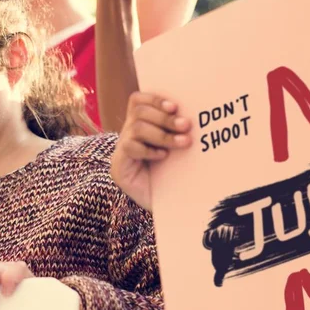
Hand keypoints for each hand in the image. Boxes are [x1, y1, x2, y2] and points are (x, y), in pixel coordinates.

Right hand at [111, 92, 191, 210]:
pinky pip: (130, 147)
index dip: (155, 99)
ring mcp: (121, 152)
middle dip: (164, 117)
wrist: (169, 210)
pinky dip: (149, 149)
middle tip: (186, 126)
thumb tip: (190, 112)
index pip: (137, 100)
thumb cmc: (176, 177)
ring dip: (162, 133)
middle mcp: (127, 136)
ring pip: (136, 127)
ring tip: (183, 142)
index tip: (175, 107)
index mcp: (140, 126)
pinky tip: (163, 157)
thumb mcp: (178, 149)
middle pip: (139, 111)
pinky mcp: (119, 168)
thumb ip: (177, 130)